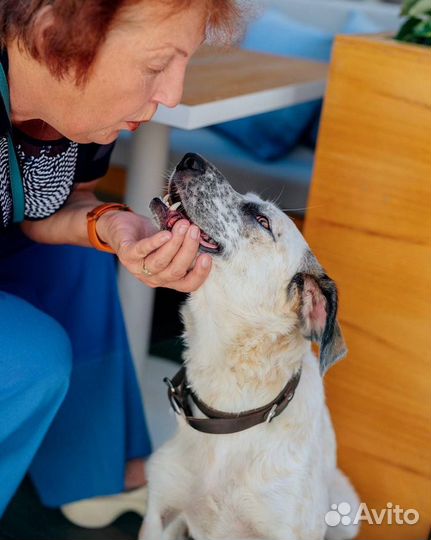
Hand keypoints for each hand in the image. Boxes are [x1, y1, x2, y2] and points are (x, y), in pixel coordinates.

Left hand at [96, 209, 211, 291]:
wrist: (123, 226)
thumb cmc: (151, 236)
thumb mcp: (171, 244)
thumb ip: (185, 246)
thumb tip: (204, 239)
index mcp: (168, 278)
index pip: (188, 284)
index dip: (199, 274)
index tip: (207, 258)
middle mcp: (154, 278)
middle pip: (175, 271)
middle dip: (188, 250)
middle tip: (195, 231)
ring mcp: (138, 268)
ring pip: (160, 262)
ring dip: (175, 244)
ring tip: (183, 226)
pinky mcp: (126, 254)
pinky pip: (141, 251)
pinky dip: (155, 243)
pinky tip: (165, 234)